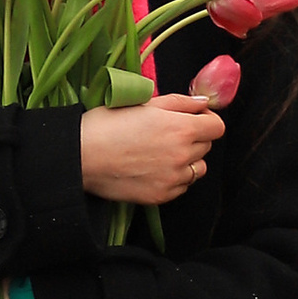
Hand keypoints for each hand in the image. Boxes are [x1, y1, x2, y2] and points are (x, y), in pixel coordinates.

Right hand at [80, 95, 223, 203]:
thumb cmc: (108, 124)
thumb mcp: (144, 103)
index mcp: (180, 128)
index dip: (206, 120)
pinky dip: (174, 178)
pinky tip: (153, 168)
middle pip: (206, 146)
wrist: (81, 156)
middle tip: (167, 133)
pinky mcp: (161, 196)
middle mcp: (182, 155)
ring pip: (197, 169)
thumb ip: (180, 102)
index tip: (193, 119)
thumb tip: (204, 104)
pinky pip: (181, 186)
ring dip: (187, 160)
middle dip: (193, 138)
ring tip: (161, 153)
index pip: (217, 127)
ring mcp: (173, 178)